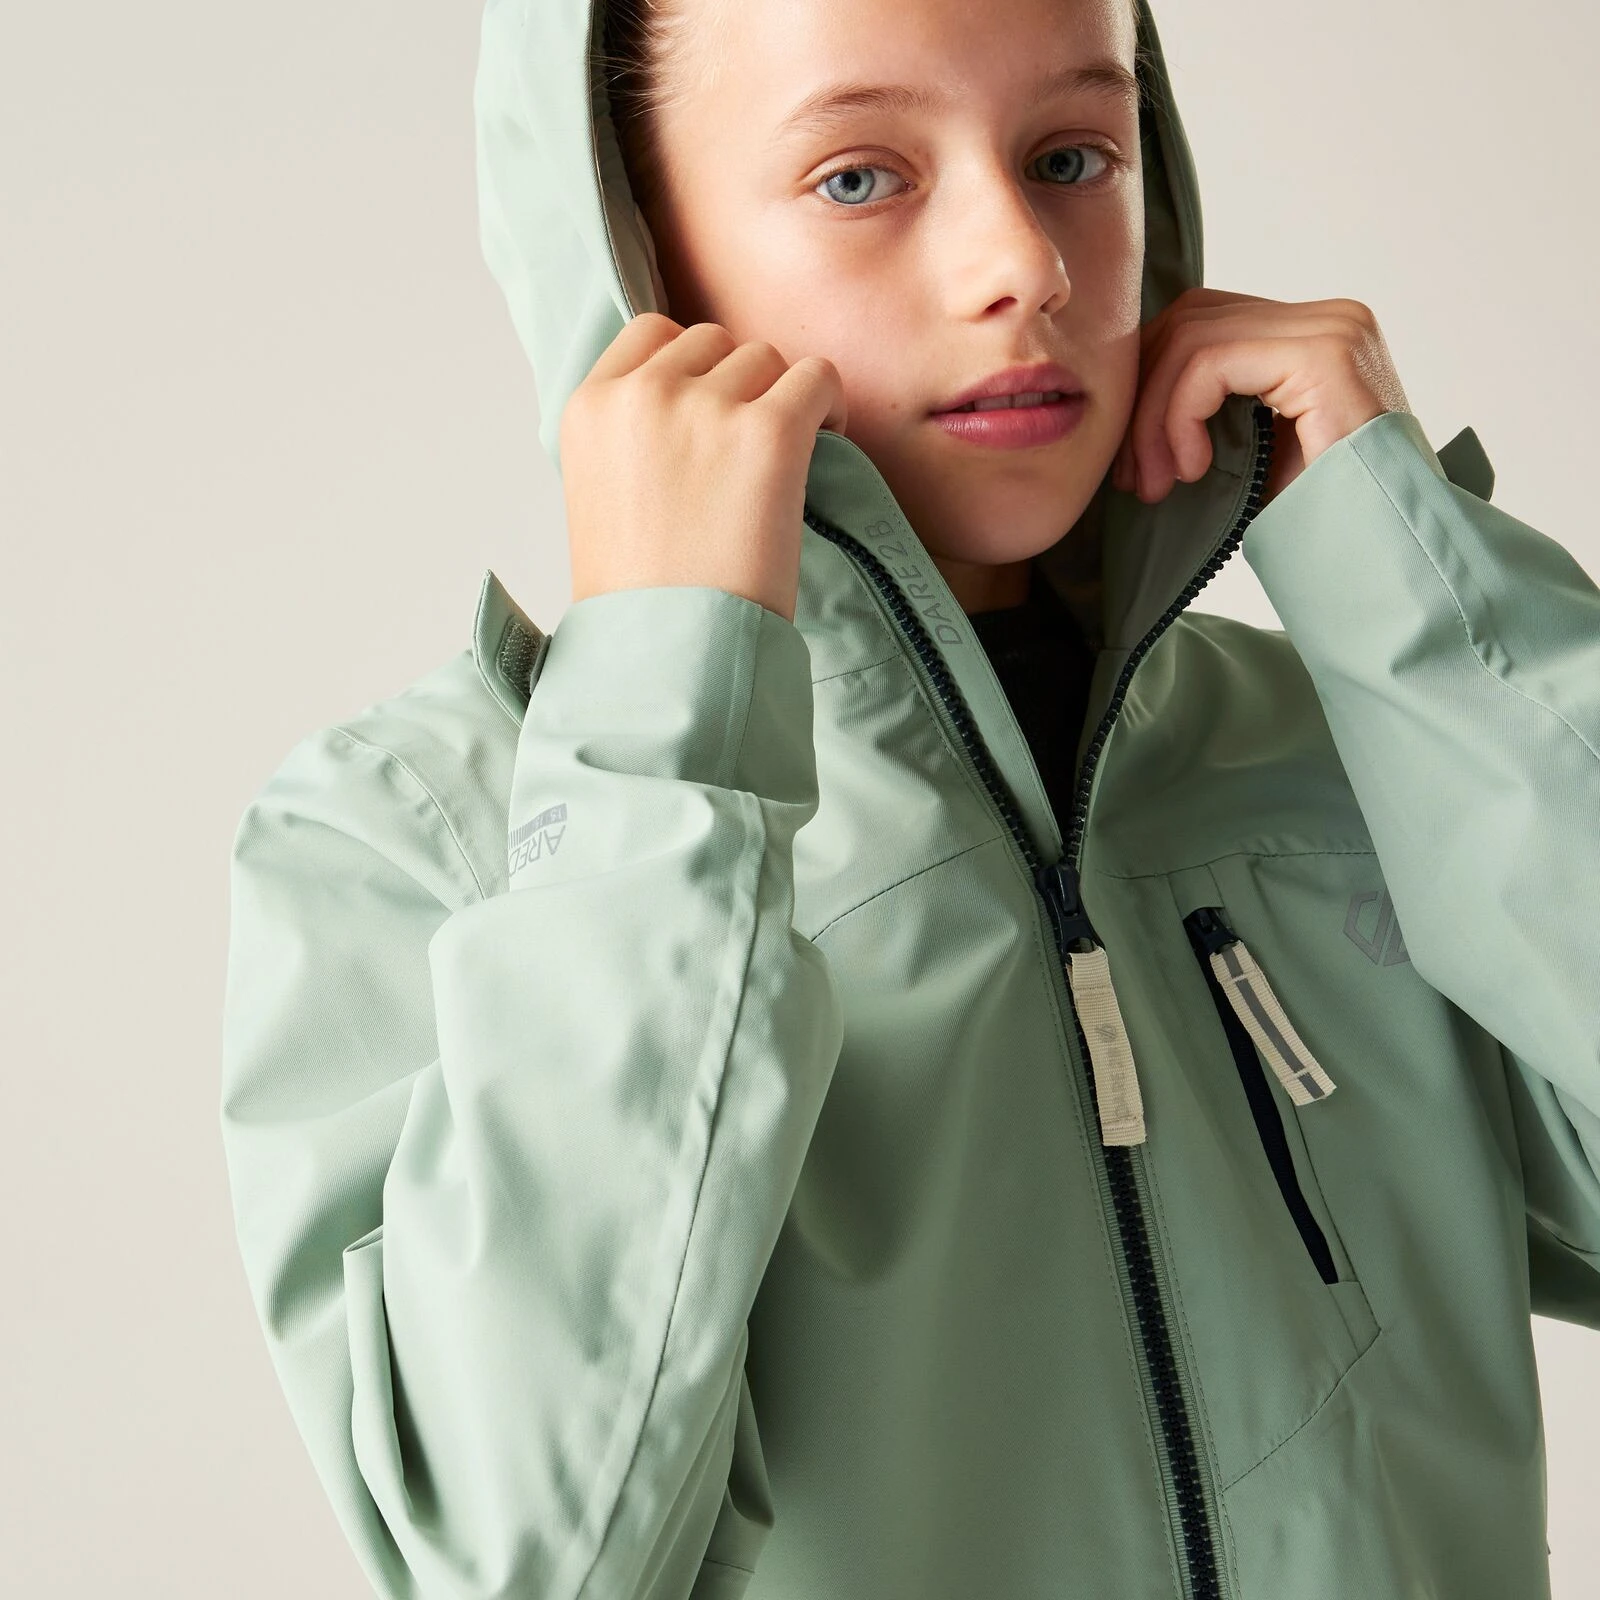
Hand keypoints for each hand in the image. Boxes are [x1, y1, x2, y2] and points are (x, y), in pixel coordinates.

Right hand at [560, 314, 847, 623]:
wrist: (670, 654)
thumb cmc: (640, 600)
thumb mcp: (600, 497)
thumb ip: (630, 437)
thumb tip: (688, 406)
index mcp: (590, 406)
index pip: (651, 333)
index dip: (693, 367)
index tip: (714, 411)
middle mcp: (643, 393)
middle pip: (715, 341)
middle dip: (739, 384)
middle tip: (752, 446)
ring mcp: (706, 407)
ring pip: (767, 358)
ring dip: (783, 398)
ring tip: (787, 458)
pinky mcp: (768, 431)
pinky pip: (818, 378)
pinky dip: (829, 407)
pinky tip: (825, 446)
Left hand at [1108, 288, 1412, 507]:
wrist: (1388, 551)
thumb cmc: (1321, 515)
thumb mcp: (1250, 453)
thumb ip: (1208, 412)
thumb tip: (1126, 408)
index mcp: (1309, 336)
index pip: (1201, 325)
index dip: (1148, 386)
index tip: (1133, 463)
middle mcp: (1326, 318)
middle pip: (1189, 321)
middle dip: (1143, 401)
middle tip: (1134, 478)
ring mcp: (1329, 328)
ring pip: (1192, 338)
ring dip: (1155, 419)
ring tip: (1157, 482)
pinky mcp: (1321, 354)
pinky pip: (1211, 362)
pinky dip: (1180, 417)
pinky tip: (1194, 468)